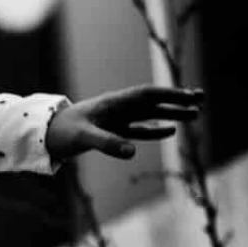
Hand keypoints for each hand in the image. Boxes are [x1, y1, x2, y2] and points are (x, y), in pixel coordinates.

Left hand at [44, 85, 204, 160]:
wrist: (45, 135)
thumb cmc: (62, 132)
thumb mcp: (84, 138)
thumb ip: (107, 143)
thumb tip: (132, 152)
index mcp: (113, 103)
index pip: (146, 95)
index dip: (169, 94)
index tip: (190, 95)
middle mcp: (117, 108)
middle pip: (153, 102)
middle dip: (177, 100)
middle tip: (202, 99)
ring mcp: (116, 119)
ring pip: (150, 114)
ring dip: (172, 113)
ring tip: (196, 114)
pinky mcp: (112, 131)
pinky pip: (139, 129)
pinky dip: (155, 128)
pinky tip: (171, 129)